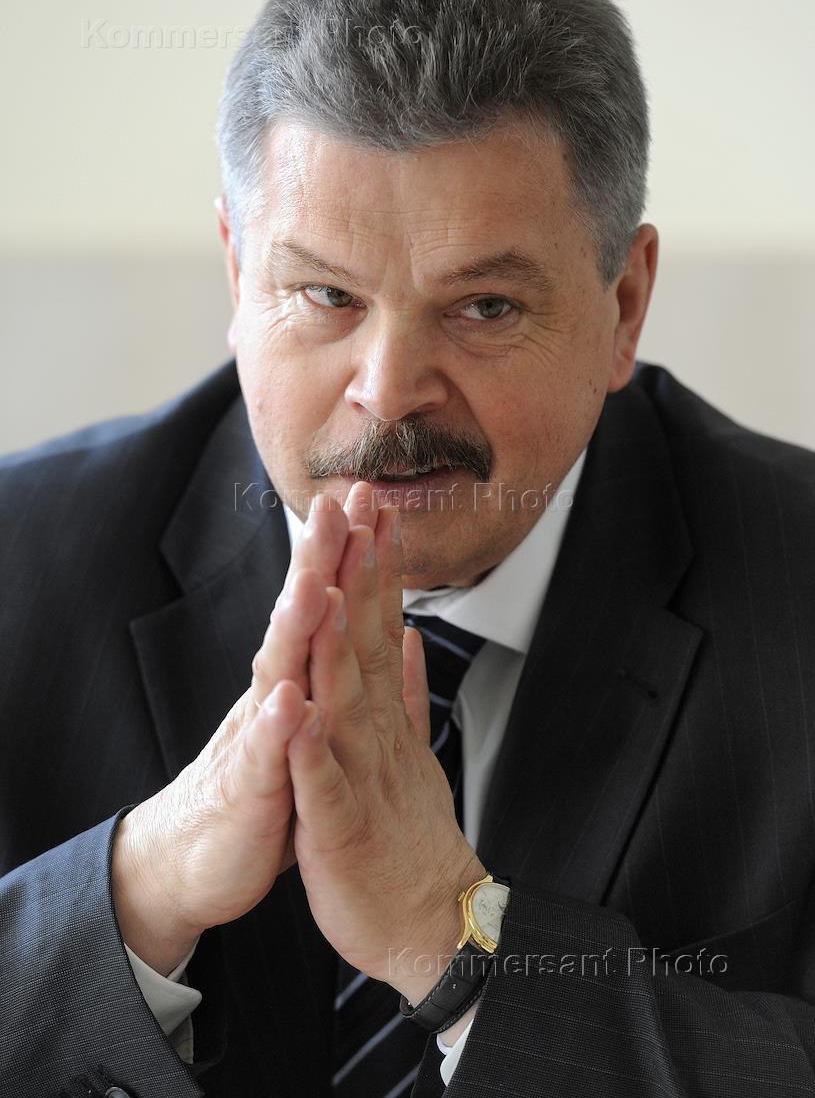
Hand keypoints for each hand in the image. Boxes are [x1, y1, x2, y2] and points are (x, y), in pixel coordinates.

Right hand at [111, 495, 353, 974]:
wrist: (201, 851)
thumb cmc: (265, 779)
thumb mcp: (308, 715)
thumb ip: (332, 666)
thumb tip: (364, 615)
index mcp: (299, 676)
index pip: (327, 602)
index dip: (350, 553)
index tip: (371, 500)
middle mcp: (275, 692)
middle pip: (299, 618)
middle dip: (317, 561)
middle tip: (333, 506)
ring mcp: (259, 735)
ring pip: (279, 674)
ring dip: (295, 629)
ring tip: (312, 584)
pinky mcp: (250, 787)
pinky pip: (265, 756)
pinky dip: (278, 729)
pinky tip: (286, 701)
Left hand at [285, 482, 483, 1003]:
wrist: (431, 919)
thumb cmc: (411, 836)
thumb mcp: (413, 750)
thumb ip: (410, 691)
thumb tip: (413, 636)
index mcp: (384, 716)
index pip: (382, 626)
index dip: (377, 565)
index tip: (373, 507)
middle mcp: (376, 735)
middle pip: (369, 645)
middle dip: (363, 574)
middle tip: (363, 509)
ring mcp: (362, 778)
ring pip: (348, 703)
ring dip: (338, 645)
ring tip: (329, 589)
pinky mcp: (341, 828)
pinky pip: (324, 786)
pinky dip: (311, 750)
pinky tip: (299, 713)